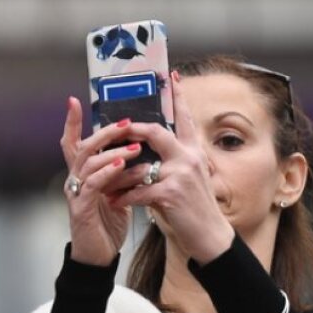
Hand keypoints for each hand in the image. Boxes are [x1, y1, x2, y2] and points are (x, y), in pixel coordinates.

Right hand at [60, 96, 140, 265]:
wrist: (99, 255)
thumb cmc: (107, 222)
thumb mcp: (117, 191)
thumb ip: (121, 172)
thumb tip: (139, 149)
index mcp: (83, 174)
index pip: (73, 143)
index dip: (71, 122)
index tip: (74, 101)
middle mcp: (75, 180)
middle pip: (82, 147)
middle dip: (104, 133)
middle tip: (126, 123)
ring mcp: (75, 193)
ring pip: (87, 164)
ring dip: (111, 152)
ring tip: (133, 147)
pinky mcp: (80, 208)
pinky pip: (92, 186)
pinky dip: (106, 174)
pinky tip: (121, 167)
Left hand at [108, 74, 234, 263]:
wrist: (210, 236)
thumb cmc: (194, 207)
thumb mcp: (188, 178)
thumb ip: (172, 160)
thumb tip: (146, 149)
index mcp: (193, 150)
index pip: (184, 118)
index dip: (178, 96)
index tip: (171, 75)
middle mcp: (189, 157)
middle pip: (155, 132)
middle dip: (130, 130)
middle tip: (114, 129)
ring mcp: (180, 174)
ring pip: (139, 164)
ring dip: (117, 174)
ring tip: (103, 178)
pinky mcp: (171, 193)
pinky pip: (137, 190)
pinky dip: (122, 197)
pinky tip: (113, 202)